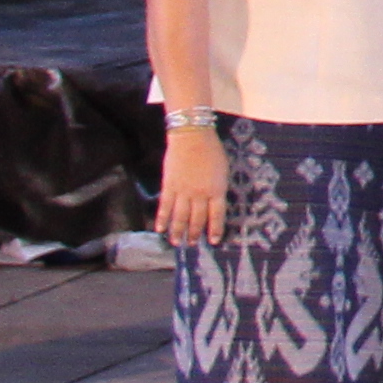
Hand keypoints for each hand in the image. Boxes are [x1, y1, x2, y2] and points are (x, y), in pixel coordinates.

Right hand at [156, 122, 226, 244]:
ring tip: (177, 242)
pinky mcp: (169, 186)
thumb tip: (216, 203)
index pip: (217, 215)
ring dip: (178, 231)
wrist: (192, 137)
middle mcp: (200, 194)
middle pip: (197, 219)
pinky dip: (162, 219)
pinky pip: (165, 206)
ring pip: (180, 217)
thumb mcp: (223, 170)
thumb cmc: (211, 150)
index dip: (215, 229)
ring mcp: (183, 191)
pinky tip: (159, 229)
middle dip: (195, 233)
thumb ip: (218, 188)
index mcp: (217, 189)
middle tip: (193, 245)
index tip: (214, 241)